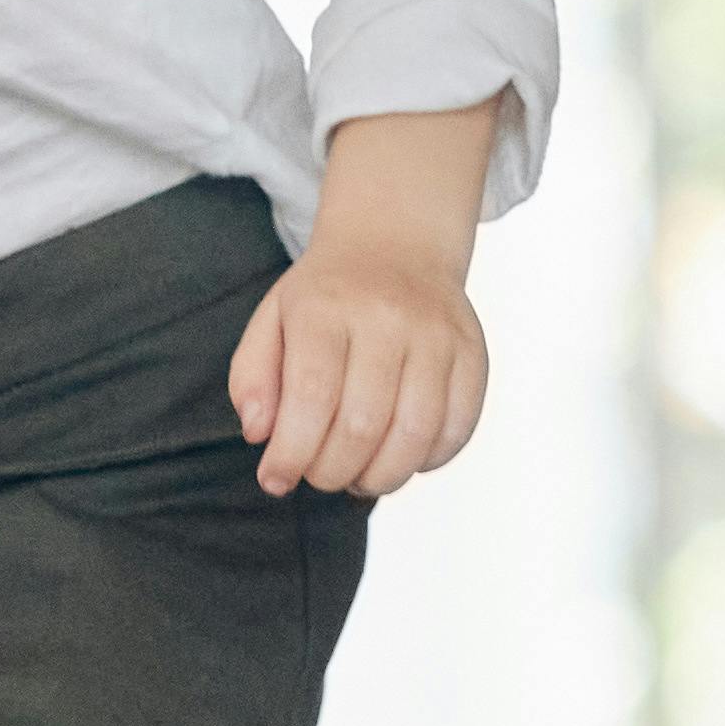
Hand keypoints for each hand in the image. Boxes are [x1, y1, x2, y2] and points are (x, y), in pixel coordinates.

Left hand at [228, 238, 487, 498]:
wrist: (397, 245)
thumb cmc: (326, 298)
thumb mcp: (272, 321)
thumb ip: (252, 378)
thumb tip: (259, 435)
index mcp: (326, 307)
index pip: (311, 397)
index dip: (292, 454)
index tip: (276, 480)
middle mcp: (387, 317)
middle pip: (362, 425)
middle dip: (332, 472)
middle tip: (318, 477)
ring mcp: (437, 335)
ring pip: (415, 435)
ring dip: (381, 477)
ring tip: (358, 477)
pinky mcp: (472, 354)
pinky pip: (457, 428)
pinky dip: (426, 461)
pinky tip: (400, 456)